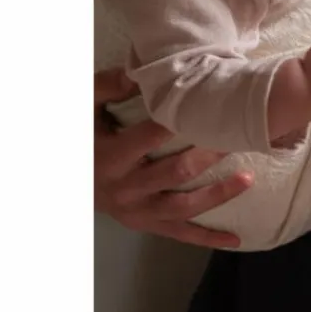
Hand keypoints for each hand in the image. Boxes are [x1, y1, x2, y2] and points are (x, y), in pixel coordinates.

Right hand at [94, 68, 252, 247]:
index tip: (211, 108)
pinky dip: (207, 238)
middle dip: (210, 154)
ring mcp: (137, 211)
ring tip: (248, 178)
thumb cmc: (79, 137)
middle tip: (238, 137)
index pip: (151, 137)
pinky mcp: (145, 225)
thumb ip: (108, 86)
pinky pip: (179, 234)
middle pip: (175, 171)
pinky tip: (235, 240)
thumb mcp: (84, 107)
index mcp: (111, 157)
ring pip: (183, 206)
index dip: (180, 122)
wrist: (62, 180)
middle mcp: (125, 188)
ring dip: (218, 194)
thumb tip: (140, 71)